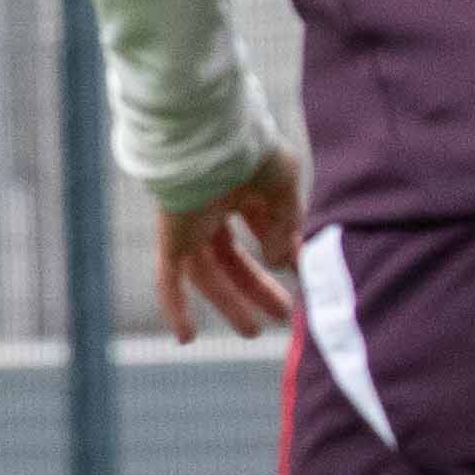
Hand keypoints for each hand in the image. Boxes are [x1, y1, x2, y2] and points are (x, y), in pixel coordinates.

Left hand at [155, 153, 301, 342]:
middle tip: (283, 315)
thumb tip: (283, 264)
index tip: (306, 278)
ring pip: (208, 274)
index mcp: (242, 189)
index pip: (264, 230)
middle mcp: (213, 207)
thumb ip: (286, 225)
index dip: (285, 255)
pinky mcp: (172, 236)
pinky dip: (175, 307)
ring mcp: (190, 223)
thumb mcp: (284, 187)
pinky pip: (168, 279)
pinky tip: (186, 337)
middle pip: (234, 258)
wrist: (213, 136)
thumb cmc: (251, 151)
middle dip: (257, 287)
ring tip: (253, 332)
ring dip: (230, 303)